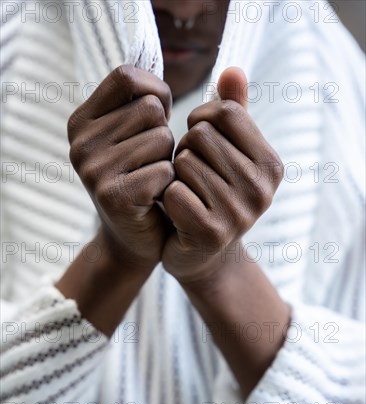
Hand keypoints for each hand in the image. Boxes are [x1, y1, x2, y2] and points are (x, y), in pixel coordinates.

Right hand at [68, 65, 174, 272]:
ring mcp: (93, 169)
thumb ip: (141, 100)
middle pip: (150, 109)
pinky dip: (170, 184)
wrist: (135, 238)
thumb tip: (155, 73)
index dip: (156, 92)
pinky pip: (164, 171)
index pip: (127, 76)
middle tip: (152, 160)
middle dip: (165, 133)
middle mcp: (80, 142)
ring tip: (153, 178)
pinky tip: (156, 197)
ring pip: (161, 139)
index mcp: (82, 120)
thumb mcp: (133, 135)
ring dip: (169, 160)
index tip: (160, 116)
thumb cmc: (143, 179)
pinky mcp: (113, 195)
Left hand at [161, 67, 283, 283]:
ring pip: (183, 162)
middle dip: (186, 149)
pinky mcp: (211, 232)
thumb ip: (233, 113)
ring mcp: (239, 214)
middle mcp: (262, 189)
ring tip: (187, 192)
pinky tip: (178, 212)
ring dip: (175, 174)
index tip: (198, 139)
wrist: (203, 255)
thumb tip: (233, 69)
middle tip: (191, 174)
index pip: (225, 112)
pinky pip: (172, 191)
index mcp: (271, 164)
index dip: (201, 120)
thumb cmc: (213, 195)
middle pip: (202, 135)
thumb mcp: (229, 154)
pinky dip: (167, 198)